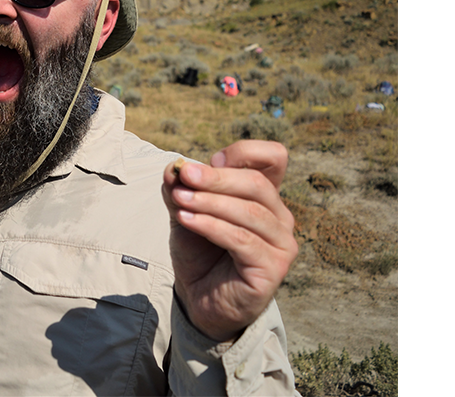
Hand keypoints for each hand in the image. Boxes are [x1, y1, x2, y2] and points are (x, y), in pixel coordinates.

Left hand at [162, 140, 297, 341]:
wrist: (201, 300)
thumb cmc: (200, 254)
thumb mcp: (185, 215)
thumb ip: (181, 191)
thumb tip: (173, 168)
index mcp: (265, 196)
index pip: (273, 158)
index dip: (244, 153)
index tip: (211, 160)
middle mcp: (280, 217)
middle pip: (257, 183)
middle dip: (216, 178)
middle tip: (183, 175)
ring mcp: (281, 244)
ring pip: (249, 211)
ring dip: (209, 202)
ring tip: (179, 200)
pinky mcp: (272, 268)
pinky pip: (242, 240)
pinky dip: (211, 226)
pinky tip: (186, 221)